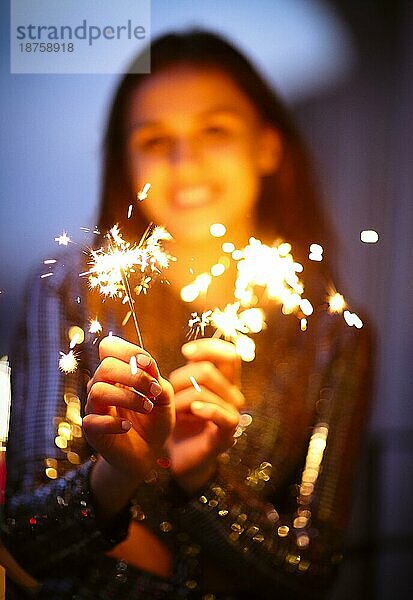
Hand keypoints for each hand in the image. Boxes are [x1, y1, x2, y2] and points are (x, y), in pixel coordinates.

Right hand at [83, 335, 174, 481]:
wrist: (149, 453)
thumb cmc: (155, 419)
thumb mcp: (163, 396)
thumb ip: (156, 378)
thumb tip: (146, 363)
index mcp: (117, 372)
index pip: (109, 347)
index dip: (127, 350)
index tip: (148, 364)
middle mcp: (101, 385)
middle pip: (105, 367)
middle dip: (134, 376)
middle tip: (154, 391)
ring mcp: (94, 407)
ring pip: (98, 391)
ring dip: (128, 398)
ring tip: (147, 408)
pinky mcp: (92, 430)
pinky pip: (92, 421)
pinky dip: (114, 423)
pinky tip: (128, 426)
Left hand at [167, 338, 243, 493]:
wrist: (179, 456)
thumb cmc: (179, 419)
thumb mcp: (182, 390)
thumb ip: (188, 371)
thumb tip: (187, 349)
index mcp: (225, 381)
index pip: (229, 354)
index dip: (209, 348)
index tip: (186, 352)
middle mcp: (233, 394)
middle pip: (208, 371)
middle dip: (180, 379)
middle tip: (168, 393)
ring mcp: (232, 413)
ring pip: (204, 392)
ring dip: (181, 400)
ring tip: (174, 411)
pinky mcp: (227, 433)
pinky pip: (222, 415)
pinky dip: (207, 409)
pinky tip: (194, 410)